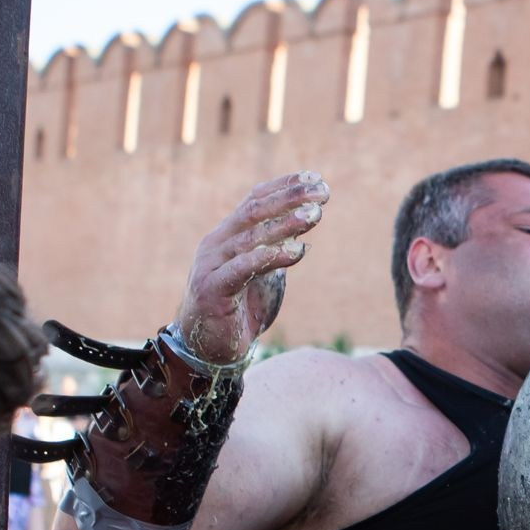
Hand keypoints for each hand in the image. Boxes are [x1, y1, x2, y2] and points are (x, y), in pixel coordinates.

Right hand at [174, 171, 328, 365]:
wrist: (207, 350)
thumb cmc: (237, 310)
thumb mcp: (262, 272)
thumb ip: (276, 247)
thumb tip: (304, 221)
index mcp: (226, 236)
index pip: (254, 200)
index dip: (284, 187)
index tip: (316, 179)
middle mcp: (216, 244)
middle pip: (254, 210)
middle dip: (290, 198)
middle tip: (322, 192)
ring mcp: (211, 265)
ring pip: (252, 236)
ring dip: (286, 224)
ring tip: (315, 215)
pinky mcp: (212, 289)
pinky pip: (244, 268)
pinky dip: (272, 257)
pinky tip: (298, 252)